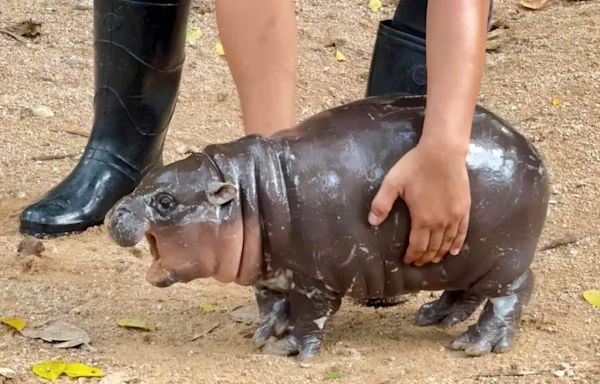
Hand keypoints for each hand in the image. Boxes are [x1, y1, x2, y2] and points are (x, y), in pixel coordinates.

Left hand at [368, 142, 470, 265]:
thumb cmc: (416, 166)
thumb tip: (371, 222)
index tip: (408, 261)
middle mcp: (440, 223)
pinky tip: (454, 251)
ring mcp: (454, 216)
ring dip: (440, 253)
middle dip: (424, 257)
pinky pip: (462, 232)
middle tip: (418, 263)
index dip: (412, 256)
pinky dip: (457, 244)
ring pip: (447, 242)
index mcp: (422, 219)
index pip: (417, 246)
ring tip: (433, 260)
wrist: (444, 152)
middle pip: (433, 247)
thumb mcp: (393, 183)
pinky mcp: (464, 208)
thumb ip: (381, 203)